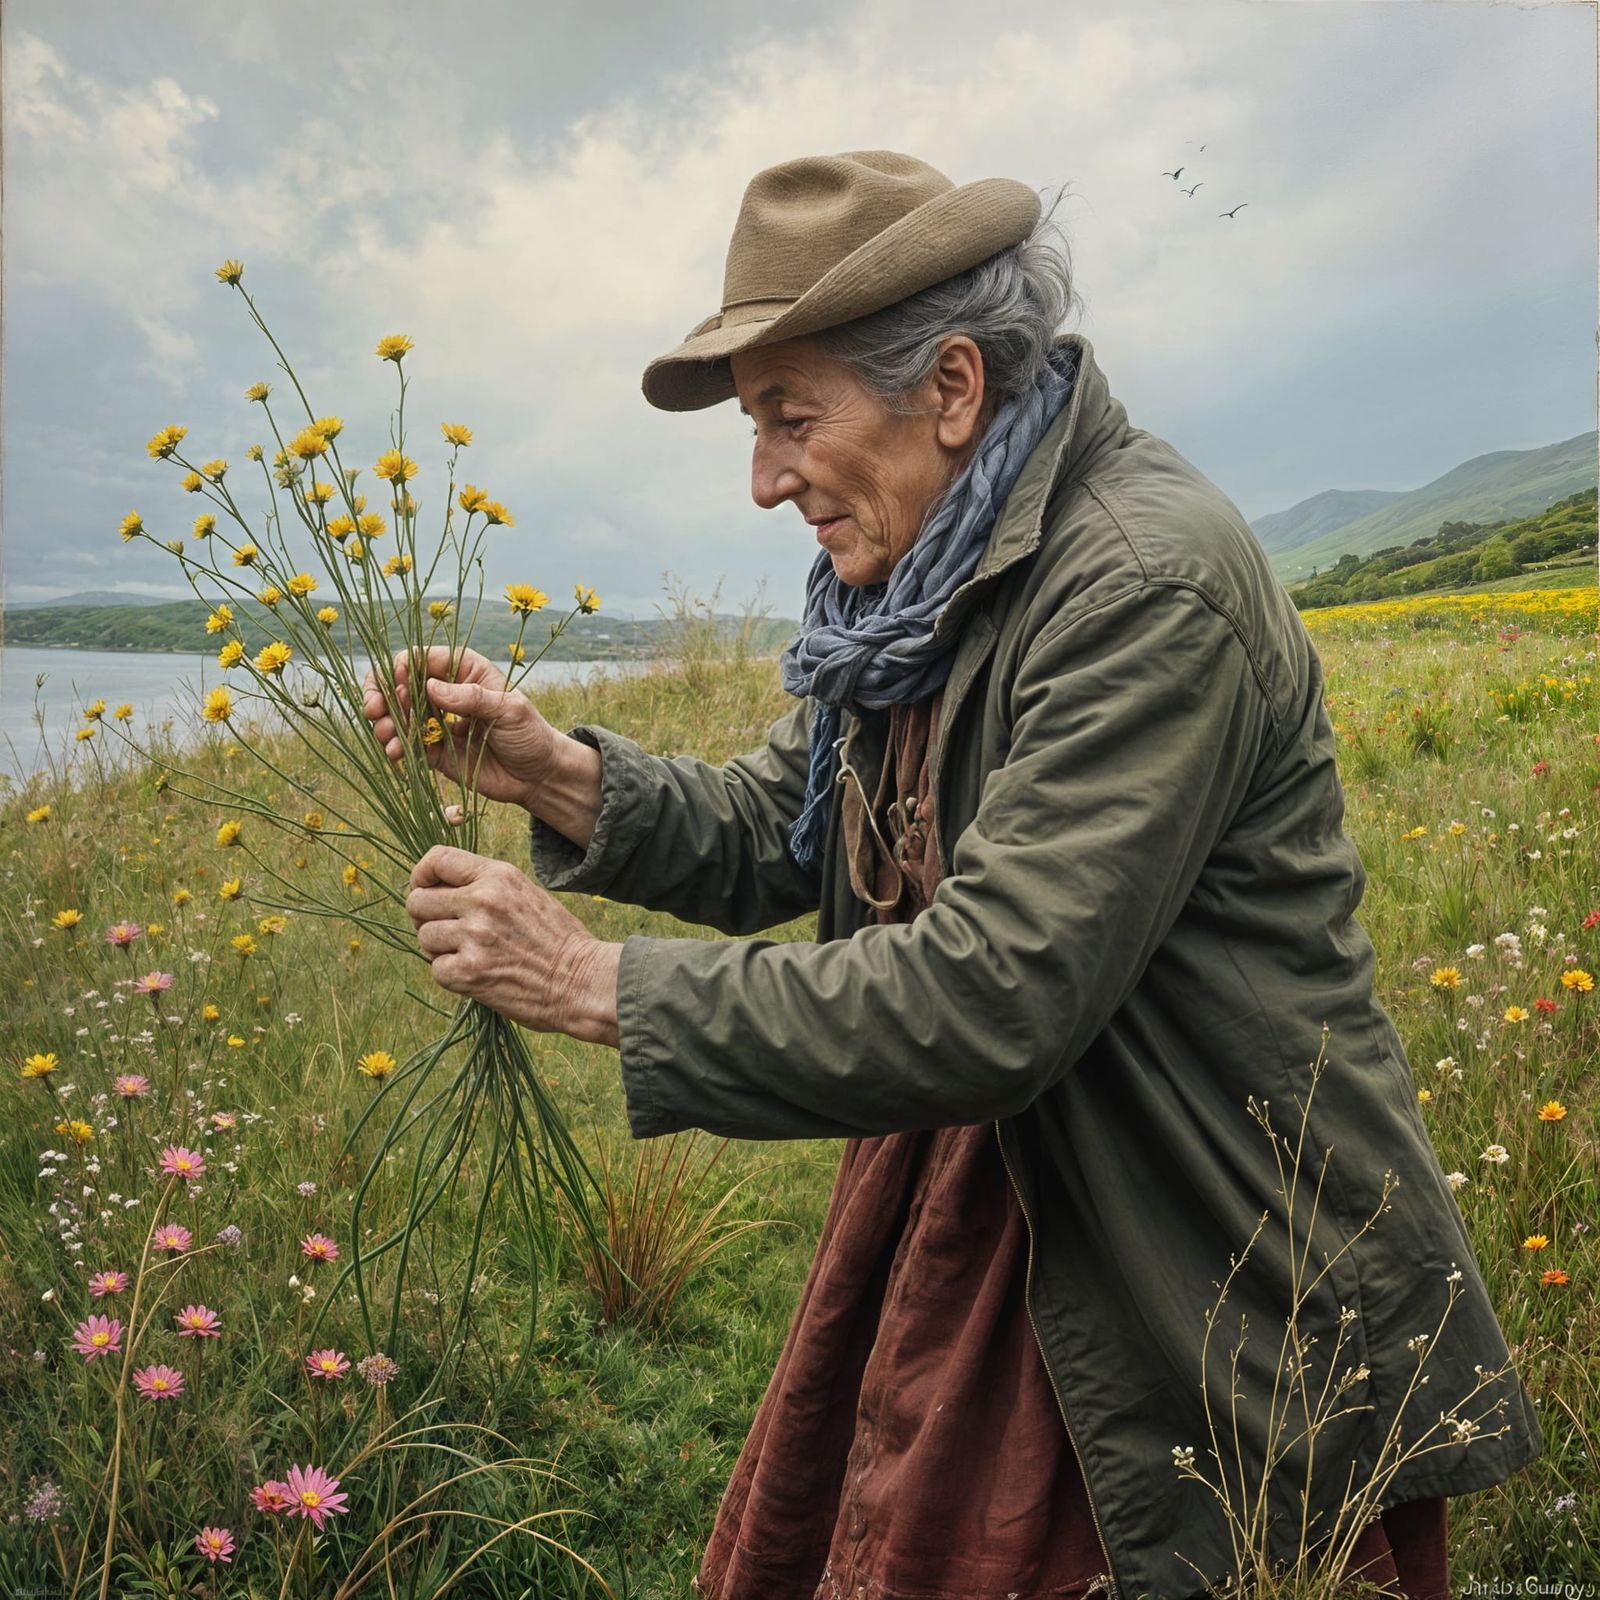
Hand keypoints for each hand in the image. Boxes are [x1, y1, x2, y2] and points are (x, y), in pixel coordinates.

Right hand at [362, 646, 556, 809]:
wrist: (538, 775)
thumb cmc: (531, 734)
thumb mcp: (509, 709)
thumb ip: (471, 698)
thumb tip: (430, 687)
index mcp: (463, 670)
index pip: (420, 659)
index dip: (401, 669)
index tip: (398, 688)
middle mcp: (445, 692)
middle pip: (399, 685)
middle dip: (382, 696)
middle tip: (375, 712)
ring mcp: (437, 723)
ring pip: (397, 716)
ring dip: (385, 723)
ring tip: (387, 736)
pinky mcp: (434, 751)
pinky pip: (406, 745)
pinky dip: (395, 747)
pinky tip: (395, 754)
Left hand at [406, 844, 619, 1044]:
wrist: (582, 981)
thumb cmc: (557, 939)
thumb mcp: (526, 894)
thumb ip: (486, 886)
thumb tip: (438, 889)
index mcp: (498, 876)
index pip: (437, 859)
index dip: (421, 875)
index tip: (424, 889)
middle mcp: (482, 901)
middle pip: (418, 900)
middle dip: (425, 917)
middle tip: (447, 931)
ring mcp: (473, 937)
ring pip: (424, 936)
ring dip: (440, 949)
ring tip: (470, 954)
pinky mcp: (468, 972)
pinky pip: (436, 969)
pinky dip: (451, 975)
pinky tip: (477, 974)